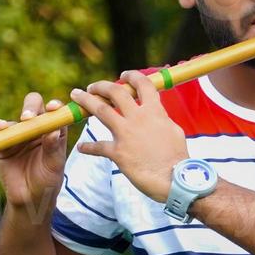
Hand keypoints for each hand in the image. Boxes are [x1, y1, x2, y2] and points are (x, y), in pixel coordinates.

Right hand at [0, 92, 68, 215]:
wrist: (28, 198)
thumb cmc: (47, 181)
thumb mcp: (54, 166)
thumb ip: (53, 148)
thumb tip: (53, 131)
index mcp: (55, 131)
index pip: (56, 113)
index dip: (55, 106)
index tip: (53, 108)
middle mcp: (38, 129)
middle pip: (35, 107)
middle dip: (31, 106)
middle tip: (28, 117)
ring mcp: (21, 135)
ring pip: (17, 118)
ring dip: (15, 119)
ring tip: (14, 126)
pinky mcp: (6, 143)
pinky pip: (2, 132)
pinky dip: (1, 127)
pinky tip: (0, 128)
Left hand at [71, 71, 189, 203]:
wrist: (174, 179)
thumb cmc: (178, 157)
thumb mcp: (173, 130)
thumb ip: (161, 119)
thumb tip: (157, 114)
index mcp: (154, 112)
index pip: (142, 85)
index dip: (132, 76)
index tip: (124, 75)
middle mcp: (138, 118)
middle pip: (115, 92)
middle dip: (101, 86)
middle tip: (93, 86)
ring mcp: (126, 134)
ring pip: (100, 110)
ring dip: (86, 100)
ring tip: (76, 96)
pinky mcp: (118, 153)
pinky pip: (98, 147)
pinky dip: (88, 147)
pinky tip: (82, 147)